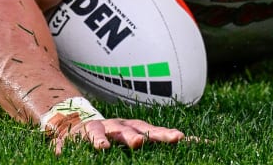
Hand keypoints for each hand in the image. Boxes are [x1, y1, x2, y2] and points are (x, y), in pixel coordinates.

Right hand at [46, 115, 190, 155]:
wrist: (76, 119)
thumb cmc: (115, 132)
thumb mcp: (139, 133)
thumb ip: (164, 137)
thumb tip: (210, 143)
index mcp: (132, 127)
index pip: (152, 130)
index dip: (164, 134)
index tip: (180, 138)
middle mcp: (114, 126)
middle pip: (126, 130)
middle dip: (133, 136)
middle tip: (140, 143)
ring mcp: (92, 131)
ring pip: (96, 133)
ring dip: (99, 140)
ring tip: (102, 149)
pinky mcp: (71, 138)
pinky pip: (67, 143)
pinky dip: (64, 147)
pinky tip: (62, 153)